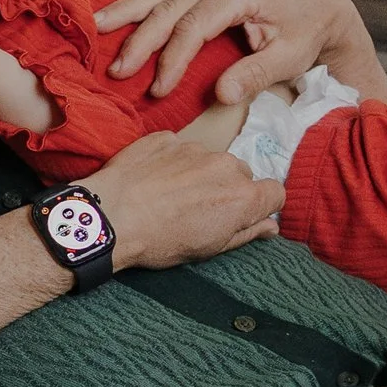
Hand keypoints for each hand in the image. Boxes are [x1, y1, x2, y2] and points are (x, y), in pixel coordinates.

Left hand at [82, 131, 283, 269]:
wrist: (110, 216)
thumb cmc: (159, 240)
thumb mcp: (209, 248)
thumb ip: (247, 232)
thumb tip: (270, 226)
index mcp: (242, 197)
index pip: (275, 192)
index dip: (262, 205)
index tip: (244, 214)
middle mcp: (225, 165)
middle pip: (241, 174)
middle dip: (227, 189)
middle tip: (198, 209)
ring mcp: (196, 147)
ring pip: (210, 160)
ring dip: (199, 174)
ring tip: (170, 196)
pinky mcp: (167, 138)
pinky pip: (180, 148)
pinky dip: (172, 162)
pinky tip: (152, 182)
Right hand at [92, 0, 376, 102]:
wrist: (320, 1)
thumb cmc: (307, 30)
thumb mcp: (291, 55)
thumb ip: (255, 73)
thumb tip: (221, 95)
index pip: (192, 29)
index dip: (171, 61)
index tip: (158, 90)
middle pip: (167, 10)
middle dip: (139, 42)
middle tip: (116, 70)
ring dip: (126, 10)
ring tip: (97, 26)